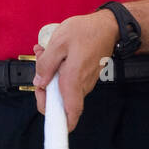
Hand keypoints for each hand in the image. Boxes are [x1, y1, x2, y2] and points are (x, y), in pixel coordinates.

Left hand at [32, 11, 118, 131]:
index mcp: (74, 80)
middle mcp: (82, 85)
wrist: (108, 25)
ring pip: (62, 88)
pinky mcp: (86, 76)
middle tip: (39, 66)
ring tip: (45, 54)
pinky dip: (58, 70)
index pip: (70, 114)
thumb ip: (46, 64)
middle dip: (44, 86)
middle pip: (60, 101)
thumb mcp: (59, 42)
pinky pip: (69, 80)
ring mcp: (85, 81)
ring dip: (50, 75)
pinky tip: (55, 54)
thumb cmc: (86, 31)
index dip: (58, 122)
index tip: (46, 111)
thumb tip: (39, 82)